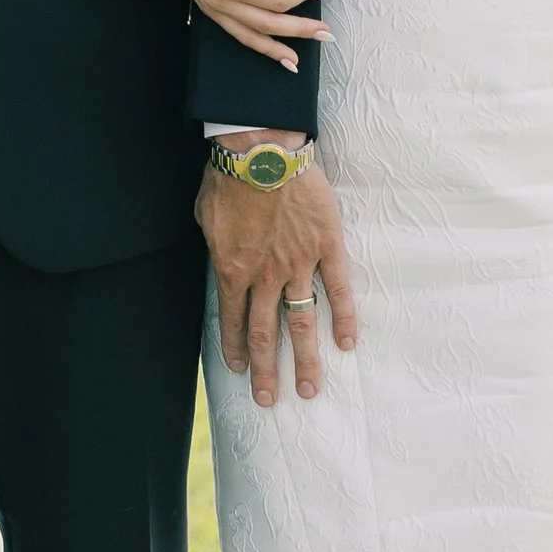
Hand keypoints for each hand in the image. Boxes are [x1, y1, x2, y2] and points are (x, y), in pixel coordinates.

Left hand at [196, 154, 357, 407]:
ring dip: (306, 359)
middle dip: (267, 372)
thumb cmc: (228, 179)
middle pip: (267, 334)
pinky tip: (347, 343)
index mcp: (232, 271)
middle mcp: (265, 276)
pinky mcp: (326, 247)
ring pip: (302, 322)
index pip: (233, 321)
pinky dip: (344, 318)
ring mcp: (299, 264)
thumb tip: (221, 260)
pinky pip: (338, 289)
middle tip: (270, 400)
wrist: (261, 152)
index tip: (240, 371)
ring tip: (310, 389)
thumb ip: (217, 248)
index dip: (236, 348)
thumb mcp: (205, 219)